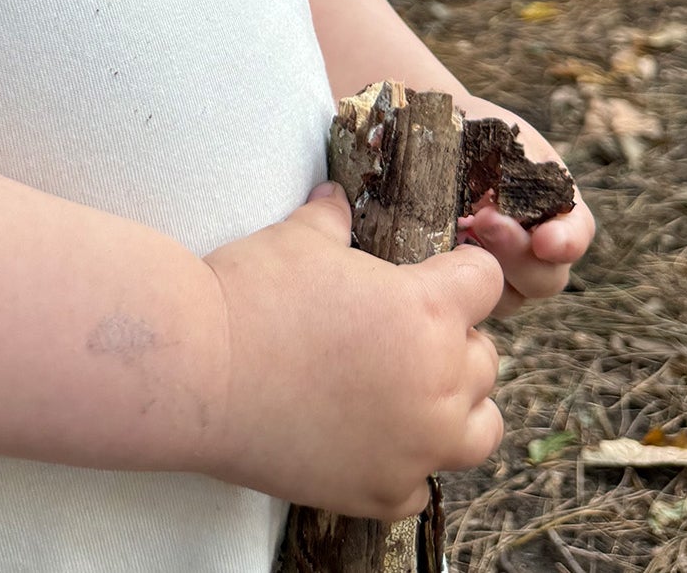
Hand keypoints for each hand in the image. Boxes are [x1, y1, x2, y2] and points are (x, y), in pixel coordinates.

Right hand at [200, 181, 505, 519]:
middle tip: (405, 333)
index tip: (441, 273)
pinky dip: (405, 465)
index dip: (462, 271)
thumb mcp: (298, 237)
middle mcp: (439, 383)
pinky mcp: (382, 492)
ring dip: (455, 409)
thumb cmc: (251, 292)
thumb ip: (332, 217)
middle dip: (454, 341)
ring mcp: (415, 446)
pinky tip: (370, 441)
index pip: (487, 281)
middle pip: (486, 359)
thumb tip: (335, 195)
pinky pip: (423, 486)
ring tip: (412, 393)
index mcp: (429, 310)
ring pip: (479, 430)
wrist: (198, 370)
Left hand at [455, 109, 595, 316]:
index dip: (566, 241)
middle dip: (518, 254)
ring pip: (507, 297)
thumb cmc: (469, 130)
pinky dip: (455, 284)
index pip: (574, 234)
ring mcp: (498, 273)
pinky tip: (437, 259)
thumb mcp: (495, 130)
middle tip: (486, 222)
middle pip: (545, 277)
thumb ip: (512, 156)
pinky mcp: (461, 285)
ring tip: (459, 236)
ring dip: (487, 272)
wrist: (430, 136)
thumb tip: (487, 177)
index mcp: (553, 209)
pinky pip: (468, 303)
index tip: (546, 240)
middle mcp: (533, 250)